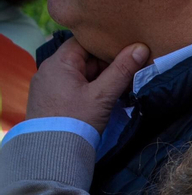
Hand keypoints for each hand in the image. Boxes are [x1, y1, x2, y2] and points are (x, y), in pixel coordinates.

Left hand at [26, 39, 147, 131]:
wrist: (52, 153)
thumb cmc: (77, 120)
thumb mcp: (103, 95)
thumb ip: (122, 70)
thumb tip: (141, 47)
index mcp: (58, 63)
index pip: (83, 41)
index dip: (105, 44)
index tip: (125, 49)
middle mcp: (48, 70)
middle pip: (83, 58)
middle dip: (105, 65)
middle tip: (128, 71)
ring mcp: (47, 86)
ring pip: (80, 73)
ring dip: (99, 78)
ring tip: (119, 85)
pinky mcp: (50, 100)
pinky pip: (73, 86)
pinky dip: (88, 88)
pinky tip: (102, 97)